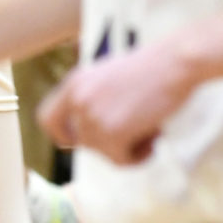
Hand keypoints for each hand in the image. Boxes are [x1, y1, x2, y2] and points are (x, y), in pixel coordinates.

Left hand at [37, 39, 201, 166]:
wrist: (175, 62)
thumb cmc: (151, 68)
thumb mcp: (109, 77)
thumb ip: (93, 99)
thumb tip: (87, 135)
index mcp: (74, 83)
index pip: (47, 119)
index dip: (62, 135)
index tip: (79, 142)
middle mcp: (77, 100)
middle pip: (80, 142)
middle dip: (108, 143)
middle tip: (135, 133)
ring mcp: (92, 117)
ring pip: (102, 152)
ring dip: (128, 148)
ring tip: (151, 131)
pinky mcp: (112, 133)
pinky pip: (119, 160)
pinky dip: (138, 157)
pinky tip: (154, 140)